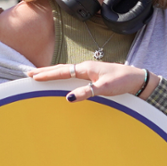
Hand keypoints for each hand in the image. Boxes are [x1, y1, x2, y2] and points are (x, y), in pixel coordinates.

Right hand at [26, 61, 153, 101]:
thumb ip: (86, 92)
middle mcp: (86, 67)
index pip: (62, 72)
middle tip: (29, 74)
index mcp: (86, 68)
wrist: (137, 79)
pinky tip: (61, 79)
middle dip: (45, 71)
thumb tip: (68, 98)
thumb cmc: (123, 82)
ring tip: (40, 75)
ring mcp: (89, 71)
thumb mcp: (105, 89)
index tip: (33, 76)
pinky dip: (62, 76)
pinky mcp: (93, 76)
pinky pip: (72, 75)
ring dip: (52, 73)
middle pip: (61, 69)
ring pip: (66, 71)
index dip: (47, 74)